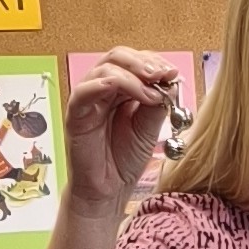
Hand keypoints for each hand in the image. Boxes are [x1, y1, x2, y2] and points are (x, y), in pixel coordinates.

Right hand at [61, 50, 182, 214]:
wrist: (108, 191)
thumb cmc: (124, 161)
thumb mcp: (149, 129)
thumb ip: (157, 105)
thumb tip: (170, 81)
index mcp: (121, 90)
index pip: (134, 62)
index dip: (153, 62)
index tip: (173, 72)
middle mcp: (103, 89)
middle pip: (118, 57)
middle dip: (143, 63)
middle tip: (162, 75)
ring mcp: (89, 99)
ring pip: (104, 68)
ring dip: (131, 75)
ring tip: (151, 92)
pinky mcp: (76, 113)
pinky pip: (84, 91)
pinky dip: (105, 84)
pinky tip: (124, 90)